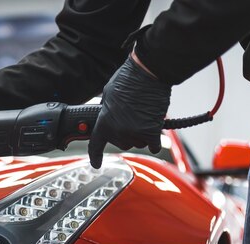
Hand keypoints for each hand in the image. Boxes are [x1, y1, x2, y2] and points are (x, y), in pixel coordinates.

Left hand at [89, 53, 171, 168]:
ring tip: (142, 117)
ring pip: (137, 143)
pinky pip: (153, 145)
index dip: (95, 156)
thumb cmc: (128, 79)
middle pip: (121, 143)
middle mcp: (118, 132)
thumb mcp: (107, 95)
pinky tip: (154, 131)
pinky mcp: (152, 132)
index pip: (95, 145)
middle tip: (131, 117)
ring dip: (140, 135)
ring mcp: (135, 133)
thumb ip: (106, 111)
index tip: (96, 164)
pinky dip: (154, 141)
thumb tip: (107, 117)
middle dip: (125, 133)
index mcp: (104, 123)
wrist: (148, 73)